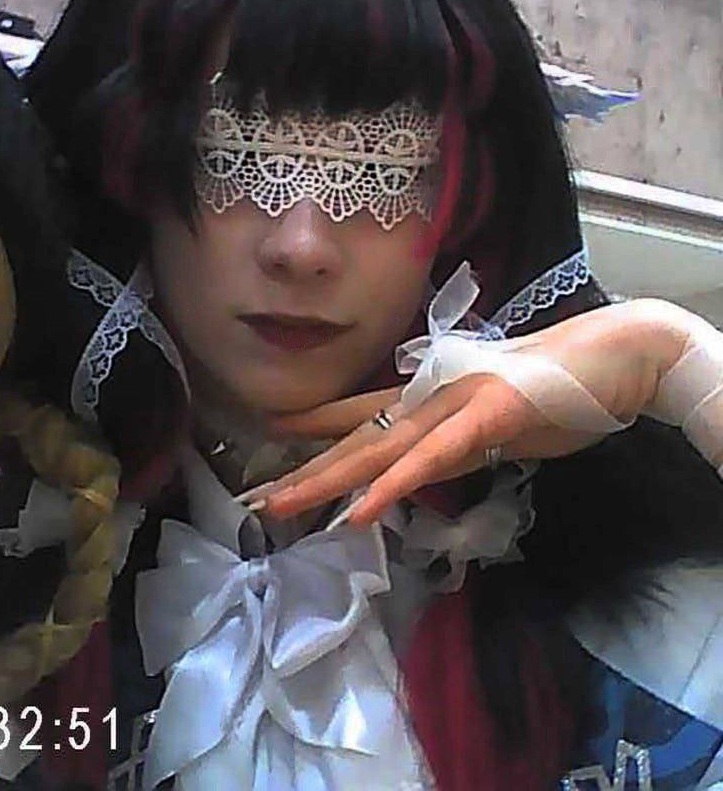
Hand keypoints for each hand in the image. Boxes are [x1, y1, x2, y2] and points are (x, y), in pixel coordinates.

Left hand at [243, 299, 690, 525]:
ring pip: (378, 450)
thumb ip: (448, 444)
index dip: (311, 424)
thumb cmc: (553, 389)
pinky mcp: (486, 419)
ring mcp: (454, 406)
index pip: (356, 412)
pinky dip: (395, 486)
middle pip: (353, 440)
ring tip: (283, 507)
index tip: (267, 438)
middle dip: (303, 472)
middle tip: (254, 501)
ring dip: (327, 481)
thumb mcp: (487, 425)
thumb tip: (417, 470)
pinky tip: (362, 510)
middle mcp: (428, 397)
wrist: (612, 356)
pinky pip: (432, 461)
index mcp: (428, 396)